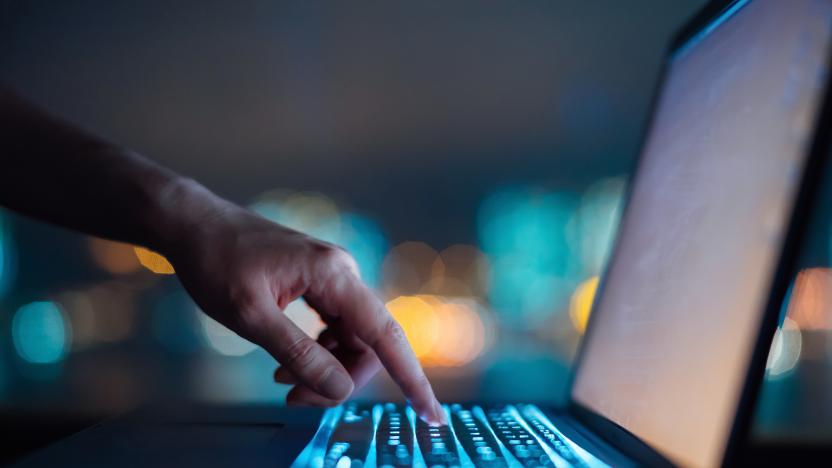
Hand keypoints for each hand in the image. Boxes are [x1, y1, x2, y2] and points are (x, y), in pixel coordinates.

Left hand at [164, 198, 445, 424]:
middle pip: (366, 342)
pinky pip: (333, 326)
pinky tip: (287, 362)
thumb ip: (299, 353)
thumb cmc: (216, 261)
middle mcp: (341, 274)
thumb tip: (340, 389)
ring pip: (350, 338)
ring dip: (326, 367)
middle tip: (297, 399)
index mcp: (333, 275)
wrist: (193, 225)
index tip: (431, 413)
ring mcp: (331, 277)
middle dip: (340, 378)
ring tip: (283, 379)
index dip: (411, 378)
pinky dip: (317, 351)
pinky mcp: (317, 282)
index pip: (385, 335)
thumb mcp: (251, 316)